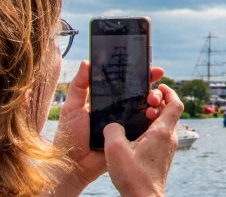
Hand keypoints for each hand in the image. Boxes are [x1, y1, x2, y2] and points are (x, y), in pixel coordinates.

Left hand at [48, 63, 167, 195]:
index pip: (125, 85)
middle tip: (156, 81)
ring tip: (153, 100)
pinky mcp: (131, 138)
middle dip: (152, 87)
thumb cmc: (69, 136)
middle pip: (140, 95)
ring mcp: (126, 125)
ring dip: (155, 102)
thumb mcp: (72, 107)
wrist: (73, 164)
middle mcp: (118, 112)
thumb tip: (86, 62)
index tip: (151, 68)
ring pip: (146, 110)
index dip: (139, 76)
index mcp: (106, 102)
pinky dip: (153, 120)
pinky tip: (155, 114)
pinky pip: (145, 127)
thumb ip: (78, 86)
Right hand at [103, 83, 182, 196]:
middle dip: (159, 101)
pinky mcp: (162, 156)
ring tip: (138, 116)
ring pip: (166, 123)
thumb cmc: (133, 176)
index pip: (175, 103)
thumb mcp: (115, 149)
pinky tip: (136, 133)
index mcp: (162, 132)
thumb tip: (112, 124)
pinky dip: (152, 127)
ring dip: (155, 115)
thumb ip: (112, 130)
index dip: (168, 91)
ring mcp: (167, 148)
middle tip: (144, 101)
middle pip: (171, 111)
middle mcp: (169, 138)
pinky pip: (161, 135)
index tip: (157, 87)